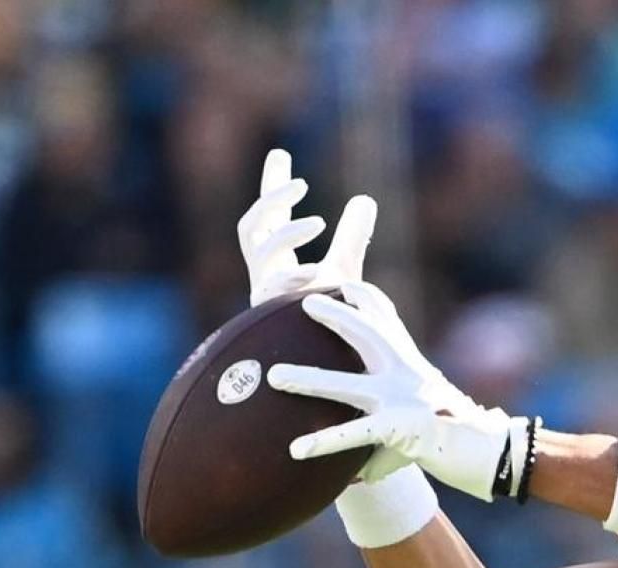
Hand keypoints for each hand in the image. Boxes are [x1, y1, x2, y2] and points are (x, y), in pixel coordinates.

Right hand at [238, 148, 377, 305]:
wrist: (330, 363)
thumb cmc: (330, 318)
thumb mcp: (343, 270)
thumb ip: (351, 237)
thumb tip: (365, 199)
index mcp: (276, 259)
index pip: (270, 215)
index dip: (272, 185)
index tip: (280, 153)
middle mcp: (264, 272)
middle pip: (252, 225)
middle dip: (271, 200)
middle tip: (300, 183)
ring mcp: (264, 292)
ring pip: (259, 250)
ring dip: (287, 232)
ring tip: (318, 223)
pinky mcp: (269, 314)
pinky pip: (272, 288)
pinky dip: (292, 276)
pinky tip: (313, 271)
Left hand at [267, 282, 518, 498]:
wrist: (484, 450)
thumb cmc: (451, 434)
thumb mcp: (422, 409)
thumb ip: (388, 416)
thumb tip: (360, 459)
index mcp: (410, 364)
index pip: (388, 321)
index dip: (368, 299)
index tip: (347, 282)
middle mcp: (404, 376)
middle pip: (367, 335)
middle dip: (337, 316)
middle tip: (305, 300)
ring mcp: (399, 401)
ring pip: (346, 386)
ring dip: (309, 379)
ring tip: (274, 377)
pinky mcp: (396, 429)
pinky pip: (354, 435)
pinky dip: (324, 441)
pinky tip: (297, 449)